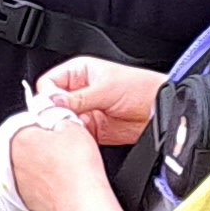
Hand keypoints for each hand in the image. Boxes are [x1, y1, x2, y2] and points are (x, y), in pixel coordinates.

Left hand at [0, 106, 103, 210]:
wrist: (83, 200)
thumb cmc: (75, 164)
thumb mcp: (68, 125)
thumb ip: (51, 115)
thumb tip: (44, 109)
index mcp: (12, 144)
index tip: (15, 134)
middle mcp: (5, 170)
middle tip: (12, 149)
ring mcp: (12, 192)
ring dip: (1, 175)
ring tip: (24, 167)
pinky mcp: (24, 209)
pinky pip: (10, 198)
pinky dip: (18, 191)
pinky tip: (35, 185)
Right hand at [30, 56, 164, 146]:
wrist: (162, 109)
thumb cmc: (142, 87)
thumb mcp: (107, 89)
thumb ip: (79, 97)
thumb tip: (52, 102)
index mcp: (79, 72)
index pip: (49, 82)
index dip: (47, 95)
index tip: (52, 106)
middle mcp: (79, 91)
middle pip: (53, 104)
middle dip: (54, 113)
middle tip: (61, 120)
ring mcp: (85, 111)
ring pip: (62, 121)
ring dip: (64, 127)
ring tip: (74, 129)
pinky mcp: (93, 129)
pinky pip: (76, 135)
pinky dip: (75, 138)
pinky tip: (80, 137)